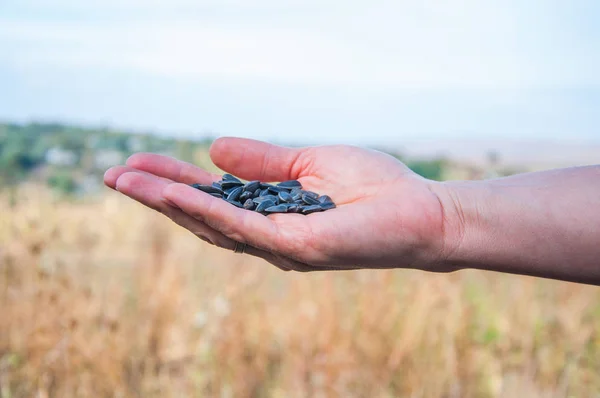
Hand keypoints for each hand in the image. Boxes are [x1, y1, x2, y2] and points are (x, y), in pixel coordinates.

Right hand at [104, 138, 454, 271]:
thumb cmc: (373, 188)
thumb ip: (262, 162)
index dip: (174, 181)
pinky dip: (209, 211)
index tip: (138, 163)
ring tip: (129, 180)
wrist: (422, 210)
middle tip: (113, 174)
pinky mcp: (298, 248)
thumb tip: (214, 151)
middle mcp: (269, 237)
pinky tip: (177, 194)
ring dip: (169, 202)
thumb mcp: (307, 165)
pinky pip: (245, 228)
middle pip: (202, 216)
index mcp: (271, 213)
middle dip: (157, 195)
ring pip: (214, 225)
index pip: (213, 198)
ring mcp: (281, 247)